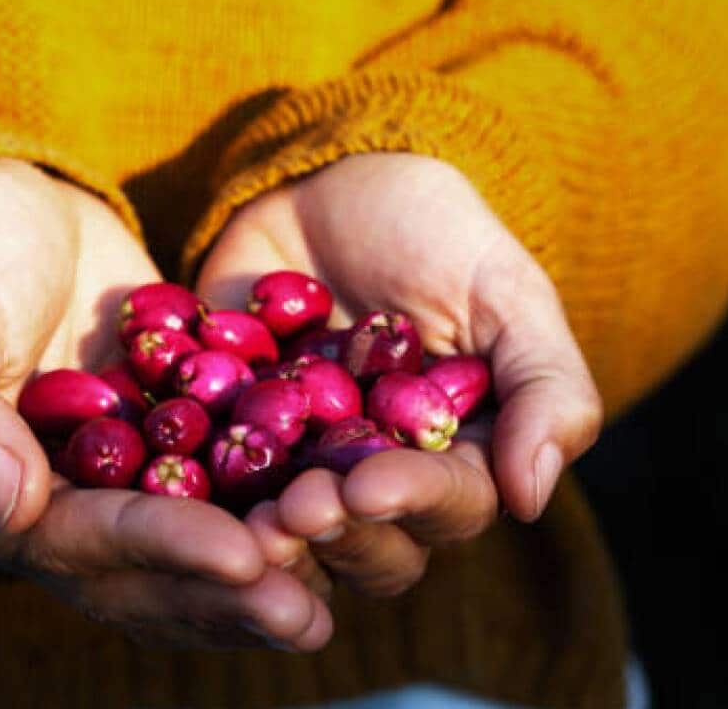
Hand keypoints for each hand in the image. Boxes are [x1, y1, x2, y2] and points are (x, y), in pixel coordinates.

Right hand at [0, 159, 330, 649]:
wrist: (11, 212)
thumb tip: (9, 507)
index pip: (73, 541)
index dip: (160, 548)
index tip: (242, 555)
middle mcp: (41, 519)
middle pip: (136, 579)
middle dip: (220, 596)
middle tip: (305, 614)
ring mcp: (103, 494)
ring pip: (181, 563)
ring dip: (254, 583)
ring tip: (328, 602)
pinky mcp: (157, 461)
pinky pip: (216, 505)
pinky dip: (269, 521)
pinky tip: (340, 529)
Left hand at [197, 153, 601, 595]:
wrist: (326, 181)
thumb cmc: (433, 232)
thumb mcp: (504, 292)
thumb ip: (543, 388)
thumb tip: (530, 500)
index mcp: (459, 455)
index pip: (450, 504)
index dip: (412, 503)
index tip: (367, 486)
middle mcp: (382, 477)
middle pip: (372, 546)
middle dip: (338, 532)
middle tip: (297, 506)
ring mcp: (304, 467)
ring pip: (297, 538)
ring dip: (274, 537)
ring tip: (249, 518)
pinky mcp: (232, 444)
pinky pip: (217, 490)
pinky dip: (205, 498)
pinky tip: (184, 493)